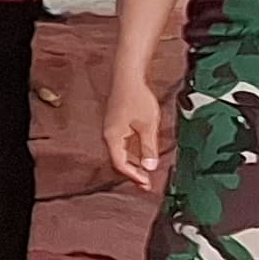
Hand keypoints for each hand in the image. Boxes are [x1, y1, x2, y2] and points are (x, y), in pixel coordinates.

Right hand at [103, 68, 170, 190]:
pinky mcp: (117, 123)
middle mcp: (109, 134)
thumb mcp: (147, 126)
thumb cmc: (136, 97)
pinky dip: (134, 150)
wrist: (127, 76)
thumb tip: (149, 166)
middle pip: (120, 159)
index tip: (145, 183)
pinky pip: (124, 142)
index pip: (120, 164)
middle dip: (134, 171)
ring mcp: (113, 128)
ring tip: (148, 169)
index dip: (133, 175)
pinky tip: (144, 152)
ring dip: (135, 161)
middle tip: (147, 182)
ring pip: (123, 151)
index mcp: (113, 137)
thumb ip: (148, 147)